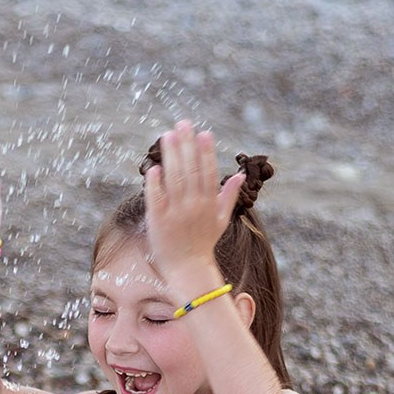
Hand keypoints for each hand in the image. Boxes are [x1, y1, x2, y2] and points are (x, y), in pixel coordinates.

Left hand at [143, 121, 243, 282]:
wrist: (187, 269)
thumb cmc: (203, 243)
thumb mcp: (221, 220)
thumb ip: (228, 196)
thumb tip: (239, 174)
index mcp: (208, 204)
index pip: (208, 172)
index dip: (206, 152)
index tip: (204, 133)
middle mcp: (193, 206)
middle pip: (190, 170)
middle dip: (187, 145)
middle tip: (182, 124)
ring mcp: (175, 213)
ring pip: (174, 179)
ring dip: (171, 156)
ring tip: (168, 135)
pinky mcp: (158, 221)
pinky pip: (156, 199)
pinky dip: (155, 184)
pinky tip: (154, 167)